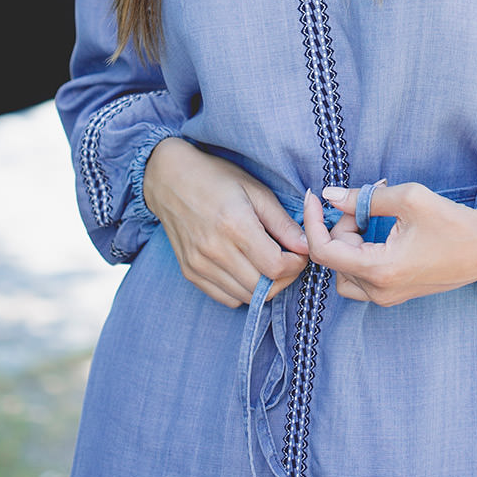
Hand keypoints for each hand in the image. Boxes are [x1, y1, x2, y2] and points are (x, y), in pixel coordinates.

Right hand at [143, 138, 308, 308]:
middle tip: (289, 260)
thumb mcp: (256, 191)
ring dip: (265, 287)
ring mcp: (199, 265)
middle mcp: (215, 250)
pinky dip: (243, 291)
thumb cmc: (216, 178)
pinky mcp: (190, 272)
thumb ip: (282, 222)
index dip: (296, 264)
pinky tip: (247, 269)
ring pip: (246, 298)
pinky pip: (226, 298)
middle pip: (264, 288)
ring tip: (269, 263)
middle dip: (285, 278)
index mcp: (235, 226)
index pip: (276, 267)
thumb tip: (306, 246)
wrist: (170, 178)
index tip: (299, 252)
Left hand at [302, 181, 476, 305]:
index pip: (324, 250)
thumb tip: (330, 195)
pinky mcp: (394, 294)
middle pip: (334, 257)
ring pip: (343, 270)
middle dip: (341, 224)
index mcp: (380, 270)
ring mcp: (387, 297)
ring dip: (349, 241)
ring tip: (374, 217)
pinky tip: (380, 231)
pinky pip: (360, 276)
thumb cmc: (452, 222)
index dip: (312, 221)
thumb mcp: (408, 198)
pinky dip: (360, 252)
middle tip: (369, 199)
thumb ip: (364, 197)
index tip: (314, 196)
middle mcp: (379, 291)